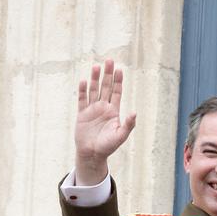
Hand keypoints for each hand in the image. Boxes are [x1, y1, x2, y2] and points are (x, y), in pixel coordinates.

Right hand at [75, 60, 135, 182]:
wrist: (92, 154)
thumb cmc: (108, 146)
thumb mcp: (120, 136)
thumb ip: (128, 124)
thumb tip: (134, 112)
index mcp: (113, 111)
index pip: (116, 92)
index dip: (118, 81)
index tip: (119, 70)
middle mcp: (103, 108)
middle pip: (105, 87)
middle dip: (107, 75)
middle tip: (109, 61)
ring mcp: (92, 110)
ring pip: (94, 91)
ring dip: (95, 79)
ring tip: (96, 66)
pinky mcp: (82, 114)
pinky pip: (82, 100)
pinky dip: (83, 91)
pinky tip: (84, 81)